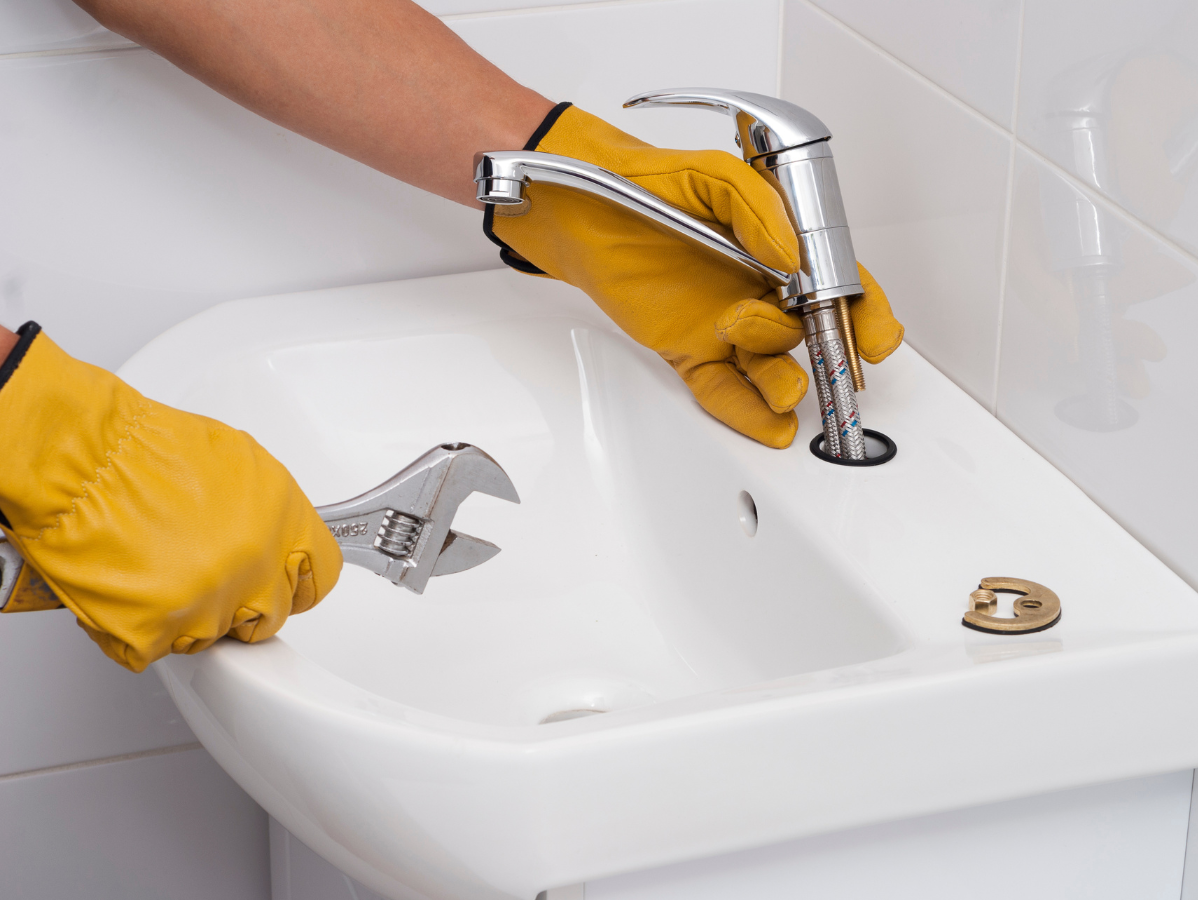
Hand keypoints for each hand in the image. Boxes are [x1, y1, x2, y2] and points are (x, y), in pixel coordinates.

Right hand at [0, 324, 341, 671]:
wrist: (80, 460)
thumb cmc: (146, 450)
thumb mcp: (241, 463)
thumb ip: (270, 512)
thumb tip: (277, 536)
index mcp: (285, 523)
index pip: (320, 577)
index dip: (295, 581)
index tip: (282, 582)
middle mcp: (256, 567)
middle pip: (269, 615)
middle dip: (242, 602)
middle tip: (205, 574)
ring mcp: (210, 604)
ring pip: (214, 636)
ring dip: (188, 614)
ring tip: (157, 569)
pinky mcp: (159, 631)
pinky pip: (159, 647)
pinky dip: (141, 627)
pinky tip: (130, 587)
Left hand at [488, 105, 902, 447]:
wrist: (581, 206)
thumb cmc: (648, 183)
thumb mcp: (713, 176)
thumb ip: (756, 209)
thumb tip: (788, 256)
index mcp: (778, 246)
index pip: (837, 281)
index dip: (864, 311)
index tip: (875, 335)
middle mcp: (759, 289)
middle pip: (812, 332)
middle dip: (831, 354)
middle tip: (836, 364)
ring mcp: (724, 324)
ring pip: (769, 365)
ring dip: (785, 381)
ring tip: (787, 386)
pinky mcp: (687, 350)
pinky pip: (722, 388)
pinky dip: (745, 411)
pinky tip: (769, 426)